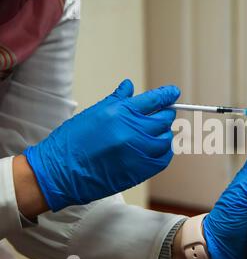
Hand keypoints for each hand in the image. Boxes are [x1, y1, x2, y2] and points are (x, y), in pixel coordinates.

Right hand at [24, 79, 179, 211]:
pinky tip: (158, 149)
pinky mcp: (140, 170)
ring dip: (164, 134)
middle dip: (166, 114)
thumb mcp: (94, 113)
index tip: (173, 93)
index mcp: (120, 112)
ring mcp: (138, 151)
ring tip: (157, 134)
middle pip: (164, 118)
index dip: (167, 95)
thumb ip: (116, 100)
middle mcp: (132, 130)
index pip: (153, 100)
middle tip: (164, 114)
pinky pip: (163, 159)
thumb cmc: (72, 142)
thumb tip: (129, 86)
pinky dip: (164, 152)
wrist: (61, 171)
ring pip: (166, 139)